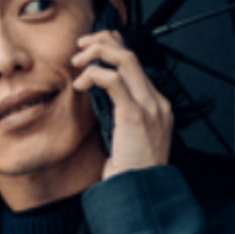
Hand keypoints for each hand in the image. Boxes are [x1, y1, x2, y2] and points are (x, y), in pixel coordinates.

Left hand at [72, 25, 173, 177]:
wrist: (140, 191)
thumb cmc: (131, 170)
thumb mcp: (126, 135)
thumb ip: (118, 113)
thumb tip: (96, 94)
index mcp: (156, 105)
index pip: (136, 64)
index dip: (113, 47)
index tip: (91, 48)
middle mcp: (156, 102)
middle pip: (131, 55)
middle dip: (102, 42)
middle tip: (80, 47)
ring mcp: (149, 107)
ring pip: (125, 60)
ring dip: (97, 53)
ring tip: (78, 61)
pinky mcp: (135, 116)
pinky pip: (113, 81)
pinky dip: (94, 75)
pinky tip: (82, 83)